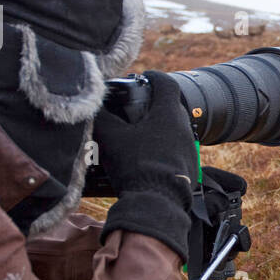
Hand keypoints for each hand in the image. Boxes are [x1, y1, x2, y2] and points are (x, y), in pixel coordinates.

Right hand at [93, 71, 196, 259]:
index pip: (166, 83)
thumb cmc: (136, 166)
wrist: (158, 203)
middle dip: (152, 104)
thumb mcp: (112, 138)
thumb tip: (90, 107)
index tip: (143, 78)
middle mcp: (184, 128)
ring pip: (173, 129)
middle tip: (133, 108)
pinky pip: (176, 149)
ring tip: (137, 135)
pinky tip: (146, 156)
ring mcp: (189, 148)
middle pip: (170, 106)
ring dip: (157, 127)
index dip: (153, 77)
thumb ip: (101, 119)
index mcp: (168, 114)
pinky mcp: (189, 166)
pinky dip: (163, 146)